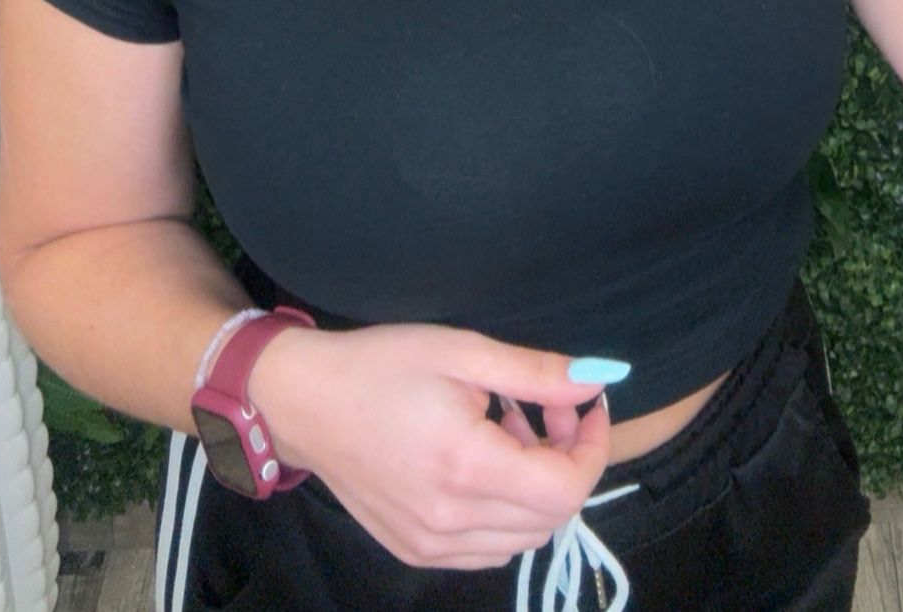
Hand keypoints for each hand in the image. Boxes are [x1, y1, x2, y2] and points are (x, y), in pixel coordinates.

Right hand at [246, 321, 611, 570]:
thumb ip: (535, 372)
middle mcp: (450, 521)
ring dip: (537, 488)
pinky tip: (485, 466)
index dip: (593, 446)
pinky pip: (489, 550)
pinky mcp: (415, 552)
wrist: (304, 402)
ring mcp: (431, 546)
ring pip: (524, 537)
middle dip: (568, 459)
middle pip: (551, 516)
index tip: (586, 403)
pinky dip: (506, 514)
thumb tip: (598, 378)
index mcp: (465, 467)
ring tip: (510, 431)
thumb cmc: (380, 365)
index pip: (565, 488)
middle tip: (548, 408)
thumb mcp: (461, 351)